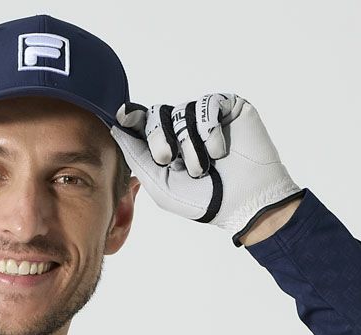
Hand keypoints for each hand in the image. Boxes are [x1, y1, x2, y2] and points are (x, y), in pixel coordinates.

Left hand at [110, 93, 304, 245]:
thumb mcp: (161, 186)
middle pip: (157, 113)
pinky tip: (220, 152)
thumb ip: (138, 158)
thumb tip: (116, 129)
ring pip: (183, 112)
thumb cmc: (204, 201)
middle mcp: (185, 128)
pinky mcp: (229, 107)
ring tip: (204, 168)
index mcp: (167, 146)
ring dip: (190, 144)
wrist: (245, 203)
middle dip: (158, 136)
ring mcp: (207, 116)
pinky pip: (208, 105)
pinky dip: (210, 131)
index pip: (145, 123)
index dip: (132, 116)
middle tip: (167, 159)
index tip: (123, 116)